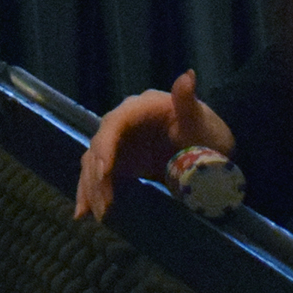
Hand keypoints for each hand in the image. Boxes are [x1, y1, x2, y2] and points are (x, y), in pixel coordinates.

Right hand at [71, 70, 228, 220]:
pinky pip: (99, 177)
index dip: (106, 146)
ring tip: (99, 215)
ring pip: (93, 165)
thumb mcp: (200, 120)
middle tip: (105, 206)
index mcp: (138, 108)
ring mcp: (117, 145)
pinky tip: (84, 214)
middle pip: (99, 148)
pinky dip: (91, 194)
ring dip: (92, 190)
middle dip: (97, 177)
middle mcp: (121, 124)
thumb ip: (188, 102)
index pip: (114, 124)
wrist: (208, 148)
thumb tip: (187, 76)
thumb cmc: (205, 131)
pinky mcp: (118, 163)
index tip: (105, 171)